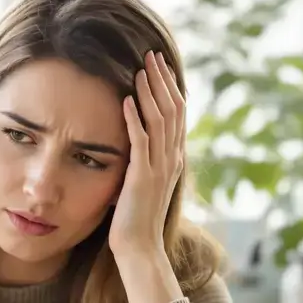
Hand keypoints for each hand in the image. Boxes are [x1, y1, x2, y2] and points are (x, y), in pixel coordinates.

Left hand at [108, 49, 185, 258]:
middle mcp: (171, 159)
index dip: (170, 88)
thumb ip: (147, 161)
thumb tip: (139, 142)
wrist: (140, 247)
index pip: (177, 114)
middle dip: (161, 81)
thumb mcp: (146, 182)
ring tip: (139, 70)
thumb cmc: (137, 218)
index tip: (160, 66)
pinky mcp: (142, 177)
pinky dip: (133, 119)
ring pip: (159, 121)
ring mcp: (159, 168)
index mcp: (174, 159)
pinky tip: (124, 100)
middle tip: (152, 55)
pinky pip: (140, 142)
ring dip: (148, 93)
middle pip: (172, 110)